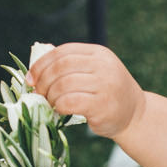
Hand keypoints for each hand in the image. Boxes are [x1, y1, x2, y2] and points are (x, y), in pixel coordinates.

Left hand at [29, 43, 147, 138]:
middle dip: (43, 81)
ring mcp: (105, 84)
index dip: (42, 64)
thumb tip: (36, 69)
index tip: (31, 78)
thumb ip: (72, 66)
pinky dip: (59, 106)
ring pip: (63, 85)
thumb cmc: (108, 94)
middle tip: (37, 93)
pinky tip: (60, 111)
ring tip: (49, 103)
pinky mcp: (103, 104)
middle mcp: (103, 65)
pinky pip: (70, 102)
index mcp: (98, 53)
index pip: (63, 52)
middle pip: (61, 67)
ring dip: (50, 96)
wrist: (135, 114)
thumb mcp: (95, 72)